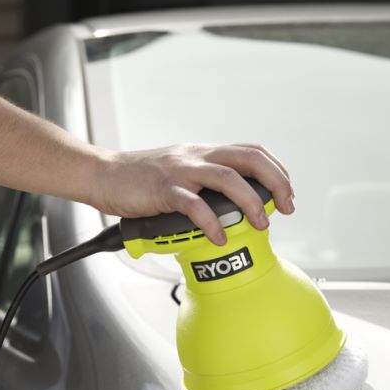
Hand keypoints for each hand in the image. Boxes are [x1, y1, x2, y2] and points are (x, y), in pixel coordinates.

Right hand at [93, 144, 294, 244]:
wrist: (103, 175)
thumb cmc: (138, 179)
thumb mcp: (178, 171)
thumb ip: (201, 182)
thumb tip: (228, 205)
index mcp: (202, 153)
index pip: (251, 152)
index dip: (276, 170)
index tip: (286, 192)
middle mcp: (196, 157)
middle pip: (248, 160)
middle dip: (276, 182)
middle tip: (287, 207)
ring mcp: (180, 172)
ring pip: (228, 179)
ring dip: (251, 202)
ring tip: (260, 223)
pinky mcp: (163, 190)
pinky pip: (194, 205)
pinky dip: (211, 223)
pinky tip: (219, 238)